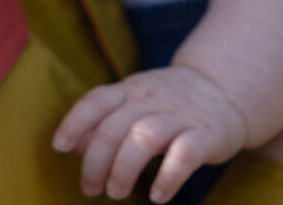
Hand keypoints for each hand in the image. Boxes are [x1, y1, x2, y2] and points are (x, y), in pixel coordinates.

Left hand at [52, 64, 247, 201]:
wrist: (223, 89)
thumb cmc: (168, 104)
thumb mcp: (135, 104)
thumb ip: (107, 122)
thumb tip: (76, 146)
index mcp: (130, 91)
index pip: (97, 100)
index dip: (75, 121)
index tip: (59, 146)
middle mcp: (150, 100)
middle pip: (115, 126)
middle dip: (96, 160)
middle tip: (90, 189)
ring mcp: (178, 116)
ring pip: (144, 137)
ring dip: (124, 168)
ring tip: (115, 193)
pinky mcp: (205, 134)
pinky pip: (185, 154)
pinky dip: (169, 176)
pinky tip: (158, 196)